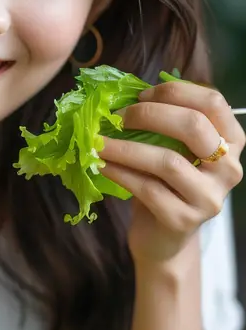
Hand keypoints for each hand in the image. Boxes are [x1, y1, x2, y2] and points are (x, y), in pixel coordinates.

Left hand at [98, 80, 244, 264]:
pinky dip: (120, 172)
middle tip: (116, 117)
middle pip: (193, 126)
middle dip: (149, 115)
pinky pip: (147, 188)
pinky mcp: (184, 220)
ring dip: (126, 147)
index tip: (140, 96)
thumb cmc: (166, 183)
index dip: (174, 92)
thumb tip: (125, 92)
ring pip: (167, 161)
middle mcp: (228, 168)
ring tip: (99, 141)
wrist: (163, 237)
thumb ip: (165, 121)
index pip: (212, 102)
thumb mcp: (173, 148)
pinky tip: (102, 164)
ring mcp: (209, 197)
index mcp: (232, 141)